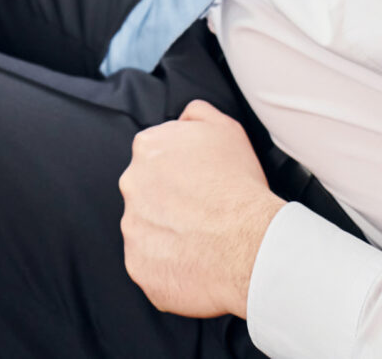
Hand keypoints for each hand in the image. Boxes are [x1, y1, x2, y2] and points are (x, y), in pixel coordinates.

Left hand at [118, 101, 286, 319]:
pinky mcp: (137, 265)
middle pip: (146, 192)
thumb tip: (183, 119)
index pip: (154, 156)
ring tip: (202, 241)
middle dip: (168, 201)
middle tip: (201, 212)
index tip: (198, 184)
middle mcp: (131, 185)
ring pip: (146, 229)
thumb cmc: (241, 185)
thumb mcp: (226, 128)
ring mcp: (132, 227)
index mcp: (148, 148)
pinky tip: (195, 263)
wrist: (250, 243)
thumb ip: (195, 115)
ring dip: (167, 234)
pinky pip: (150, 265)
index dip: (179, 171)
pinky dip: (168, 266)